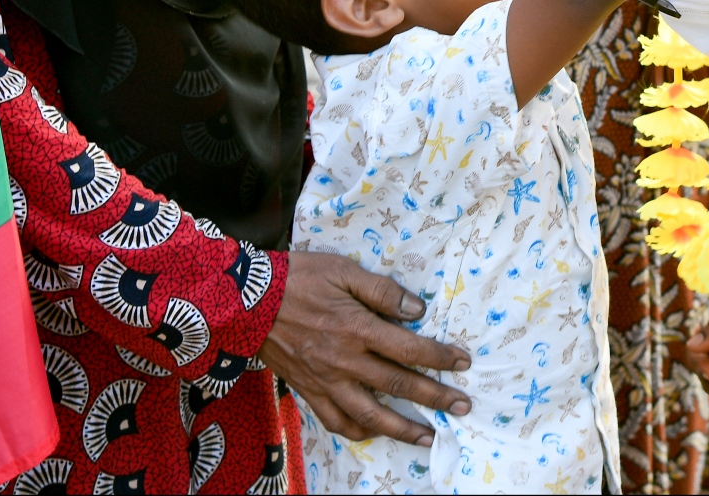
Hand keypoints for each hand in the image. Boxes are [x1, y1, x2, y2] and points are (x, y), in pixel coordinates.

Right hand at [259, 252, 471, 444]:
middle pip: (399, 385)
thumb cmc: (297, 280)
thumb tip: (417, 310)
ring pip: (371, 414)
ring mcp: (326, 381)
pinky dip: (359, 430)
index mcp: (357, 328)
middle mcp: (345, 361)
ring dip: (403, 428)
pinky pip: (336, 421)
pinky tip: (376, 432)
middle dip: (436, 397)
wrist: (246, 302)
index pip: (410, 349)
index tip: (463, 363)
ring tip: (428, 436)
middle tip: (463, 407)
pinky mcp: (308, 391)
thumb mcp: (343, 271)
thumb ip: (382, 292)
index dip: (440, 358)